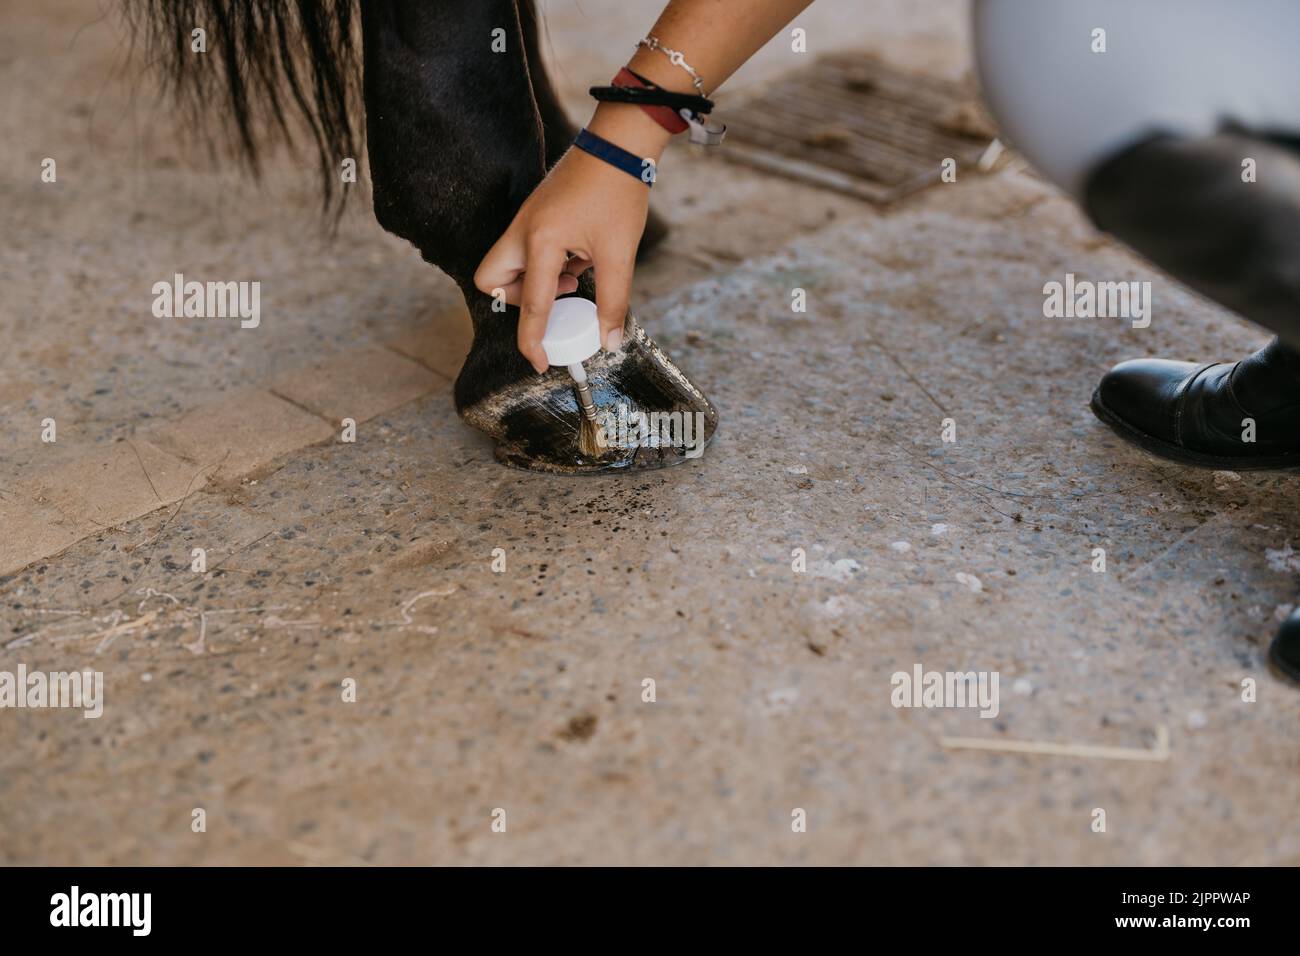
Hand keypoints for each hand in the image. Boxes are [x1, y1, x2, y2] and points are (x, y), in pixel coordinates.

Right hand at [474, 105, 667, 372]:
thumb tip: (609, 342)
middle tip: (555, 298)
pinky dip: (546, 263)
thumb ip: (613, 302)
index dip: (533, 341)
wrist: (619, 144)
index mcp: (540, 241)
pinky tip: (578, 256)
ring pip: (507, 266)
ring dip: (536, 282)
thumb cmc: (618, 193)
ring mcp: (524, 220)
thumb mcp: (619, 254)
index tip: (540, 364)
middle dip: (517, 300)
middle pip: (492, 280)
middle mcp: (522, 230)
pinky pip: (525, 251)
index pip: (531, 306)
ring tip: (574, 274)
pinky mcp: (534, 214)